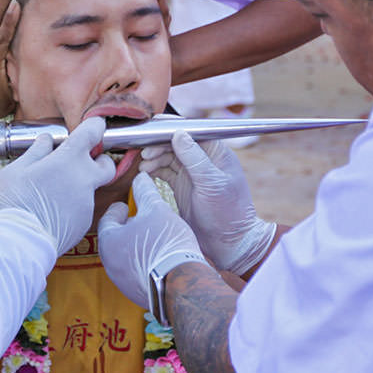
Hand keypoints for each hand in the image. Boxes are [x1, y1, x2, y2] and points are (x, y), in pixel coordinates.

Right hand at [0, 117, 115, 254]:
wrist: (21, 243)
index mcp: (68, 160)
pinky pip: (81, 207)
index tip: (92, 126)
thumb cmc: (15, 203)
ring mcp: (87, 202)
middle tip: (80, 163)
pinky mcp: (85, 221)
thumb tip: (47, 140)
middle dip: (99, 160)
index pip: (92, 132)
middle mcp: (84, 179)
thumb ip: (36, 151)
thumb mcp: (16, 170)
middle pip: (107, 164)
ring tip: (51, 194)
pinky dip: (71, 206)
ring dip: (77, 186)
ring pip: (90, 188)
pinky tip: (52, 211)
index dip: (94, 126)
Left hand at [97, 172, 203, 309]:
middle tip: (141, 220)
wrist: (182, 283)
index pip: (108, 219)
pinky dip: (143, 262)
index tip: (127, 206)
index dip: (119, 209)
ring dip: (136, 245)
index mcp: (109, 241)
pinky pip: (135, 272)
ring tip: (153, 238)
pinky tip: (159, 257)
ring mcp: (121, 281)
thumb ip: (145, 192)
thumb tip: (140, 178)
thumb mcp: (157, 210)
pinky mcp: (135, 293)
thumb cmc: (166, 244)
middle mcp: (110, 264)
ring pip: (125, 256)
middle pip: (115, 239)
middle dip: (128, 228)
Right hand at [139, 132, 273, 275]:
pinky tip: (145, 172)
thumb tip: (179, 133)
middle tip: (145, 152)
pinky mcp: (182, 186)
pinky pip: (164, 172)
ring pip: (168, 157)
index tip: (153, 129)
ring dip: (154, 158)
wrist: (229, 243)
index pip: (192, 131)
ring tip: (143, 165)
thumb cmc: (228, 213)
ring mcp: (191, 173)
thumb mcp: (212, 183)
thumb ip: (195, 158)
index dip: (172, 129)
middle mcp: (203, 160)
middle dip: (159, 145)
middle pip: (176, 143)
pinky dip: (154, 170)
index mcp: (216, 153)